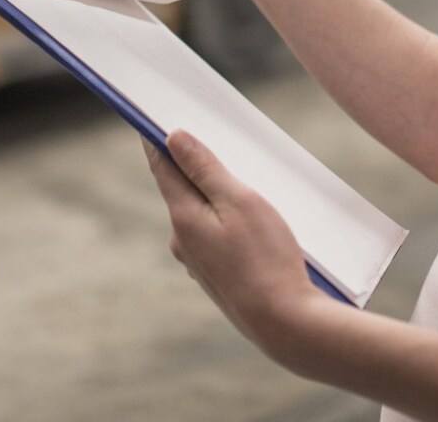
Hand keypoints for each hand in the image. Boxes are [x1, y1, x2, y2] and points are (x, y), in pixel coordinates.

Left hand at [144, 131, 332, 369]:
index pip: (161, 166)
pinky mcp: (216, 276)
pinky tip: (256, 225)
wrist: (285, 323)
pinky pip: (216, 236)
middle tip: (218, 140)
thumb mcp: (240, 201)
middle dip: (197, 166)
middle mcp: (181, 240)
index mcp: (182, 217)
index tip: (152, 114)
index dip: (157, 138)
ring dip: (218, 197)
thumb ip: (204, 168)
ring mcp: (198, 262)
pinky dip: (228, 222)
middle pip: (183, 189)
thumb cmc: (266, 258)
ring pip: (203, 215)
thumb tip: (173, 138)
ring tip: (250, 185)